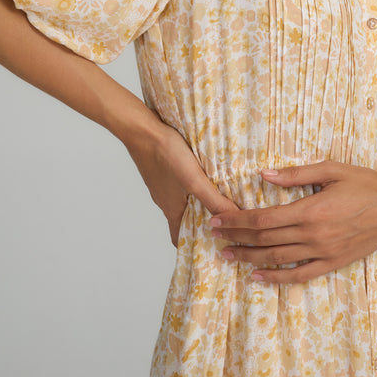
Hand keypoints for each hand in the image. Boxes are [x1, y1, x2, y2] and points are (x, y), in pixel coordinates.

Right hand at [125, 120, 237, 245]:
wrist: (142, 130)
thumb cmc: (165, 155)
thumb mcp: (194, 180)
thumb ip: (213, 200)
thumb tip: (233, 218)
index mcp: (171, 209)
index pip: (180, 237)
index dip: (194, 244)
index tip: (212, 246)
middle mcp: (165, 200)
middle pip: (184, 220)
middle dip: (202, 223)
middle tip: (224, 223)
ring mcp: (162, 185)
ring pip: (182, 202)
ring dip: (198, 204)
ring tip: (219, 200)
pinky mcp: (163, 171)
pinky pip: (179, 185)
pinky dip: (192, 187)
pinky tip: (205, 177)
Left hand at [209, 161, 376, 282]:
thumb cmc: (367, 184)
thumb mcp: (332, 170)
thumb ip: (297, 174)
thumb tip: (264, 175)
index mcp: (312, 210)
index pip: (264, 219)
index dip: (237, 220)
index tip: (217, 219)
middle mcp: (314, 235)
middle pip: (265, 239)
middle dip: (236, 237)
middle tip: (213, 235)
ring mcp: (324, 252)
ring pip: (277, 259)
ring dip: (249, 258)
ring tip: (227, 255)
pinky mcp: (333, 262)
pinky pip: (300, 275)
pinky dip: (276, 278)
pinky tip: (257, 276)